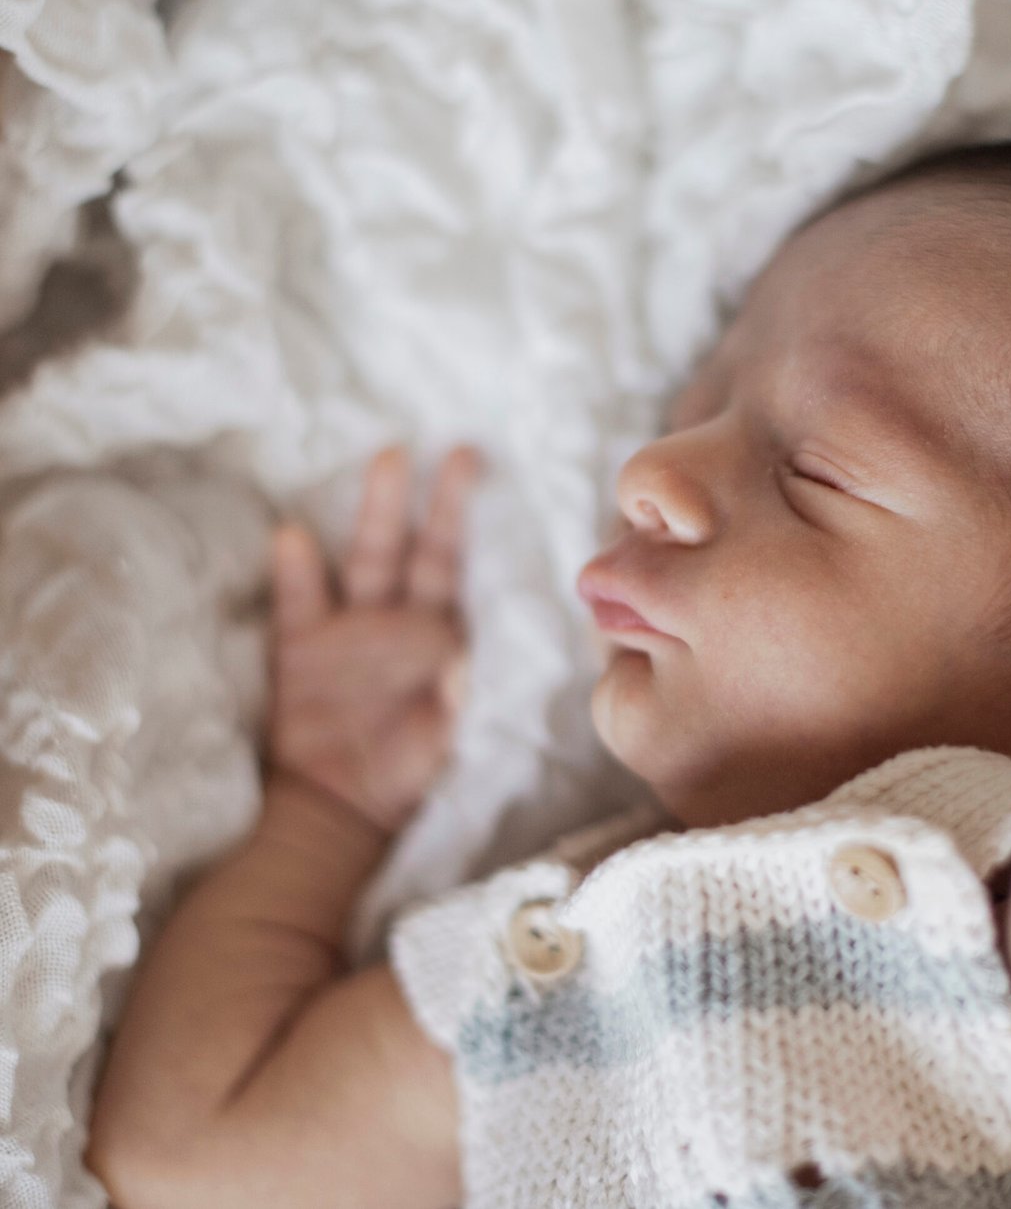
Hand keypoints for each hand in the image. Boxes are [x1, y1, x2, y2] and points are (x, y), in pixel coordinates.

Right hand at [268, 445, 482, 834]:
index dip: (459, 515)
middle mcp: (393, 617)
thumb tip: (462, 661)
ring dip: (374, 514)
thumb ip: (455, 697)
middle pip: (409, 547)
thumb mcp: (443, 738)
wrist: (340, 808)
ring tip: (387, 461)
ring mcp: (345, 629)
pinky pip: (299, 604)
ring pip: (362, 559)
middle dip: (421, 498)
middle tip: (442, 445)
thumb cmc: (404, 771)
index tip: (474, 462)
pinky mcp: (301, 651)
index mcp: (437, 630)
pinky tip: (293, 535)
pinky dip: (297, 572)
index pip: (450, 561)